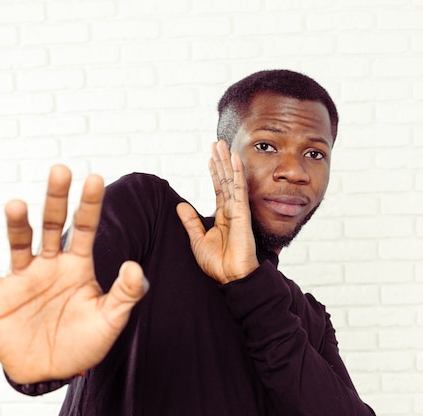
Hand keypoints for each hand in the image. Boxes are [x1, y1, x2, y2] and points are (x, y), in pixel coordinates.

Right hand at [0, 165, 147, 383]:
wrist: (52, 372)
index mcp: (77, 265)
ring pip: (18, 243)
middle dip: (55, 199)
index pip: (84, 228)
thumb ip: (126, 294)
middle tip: (60, 170)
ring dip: (16, 225)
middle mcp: (49, 264)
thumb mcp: (111, 320)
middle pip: (51, 225)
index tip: (94, 178)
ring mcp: (22, 277)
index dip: (89, 204)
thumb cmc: (84, 343)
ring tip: (16, 205)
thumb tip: (136, 266)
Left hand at [177, 140, 258, 283]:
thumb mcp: (197, 240)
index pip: (219, 189)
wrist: (231, 278)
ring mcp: (238, 211)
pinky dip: (237, 173)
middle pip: (225, 180)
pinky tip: (235, 159)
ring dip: (227, 161)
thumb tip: (180, 206)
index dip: (215, 173)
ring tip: (222, 145)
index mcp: (223, 216)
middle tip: (216, 144)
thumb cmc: (218, 264)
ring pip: (232, 180)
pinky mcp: (242, 214)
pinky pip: (239, 189)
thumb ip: (190, 221)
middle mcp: (232, 210)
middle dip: (220, 162)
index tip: (210, 158)